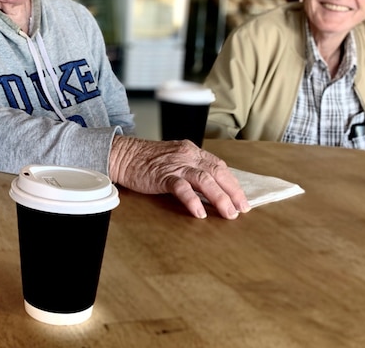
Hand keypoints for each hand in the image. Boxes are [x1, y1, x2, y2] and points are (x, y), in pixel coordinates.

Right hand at [109, 135, 249, 219]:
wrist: (123, 155)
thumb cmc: (147, 160)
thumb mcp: (174, 158)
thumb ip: (191, 169)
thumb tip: (210, 189)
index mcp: (192, 151)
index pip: (219, 166)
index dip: (233, 183)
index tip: (241, 199)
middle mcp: (187, 155)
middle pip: (217, 173)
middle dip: (232, 192)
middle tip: (241, 209)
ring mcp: (175, 165)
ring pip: (204, 180)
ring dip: (219, 198)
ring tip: (228, 213)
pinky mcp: (162, 176)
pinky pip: (181, 188)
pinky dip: (192, 201)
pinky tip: (199, 213)